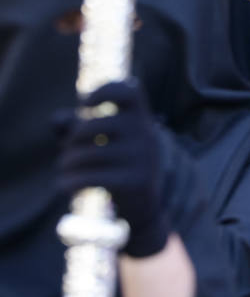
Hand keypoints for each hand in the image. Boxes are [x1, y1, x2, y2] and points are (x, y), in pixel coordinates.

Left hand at [56, 79, 169, 257]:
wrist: (143, 207)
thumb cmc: (117, 166)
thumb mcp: (102, 143)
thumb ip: (77, 127)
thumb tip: (57, 120)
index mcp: (140, 118)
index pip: (129, 91)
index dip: (105, 90)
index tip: (84, 103)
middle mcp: (145, 134)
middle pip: (92, 126)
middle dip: (71, 140)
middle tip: (68, 153)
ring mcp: (142, 158)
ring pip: (86, 154)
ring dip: (67, 164)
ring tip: (66, 172)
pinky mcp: (134, 182)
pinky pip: (89, 178)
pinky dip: (69, 182)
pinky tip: (65, 187)